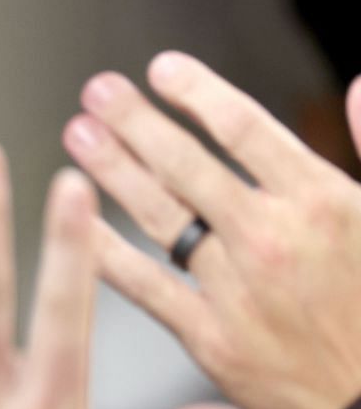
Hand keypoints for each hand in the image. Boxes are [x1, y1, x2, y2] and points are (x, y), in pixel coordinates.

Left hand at [65, 54, 360, 408]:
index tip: (161, 69)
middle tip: (96, 93)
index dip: (198, 94)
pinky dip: (107, 252)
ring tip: (79, 136)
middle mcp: (272, 239)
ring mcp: (237, 289)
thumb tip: (358, 85)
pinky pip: (145, 287)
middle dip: (137, 123)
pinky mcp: (212, 339)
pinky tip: (74, 224)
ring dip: (113, 172)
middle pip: (188, 165)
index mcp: (325, 201)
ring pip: (160, 216)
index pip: (247, 129)